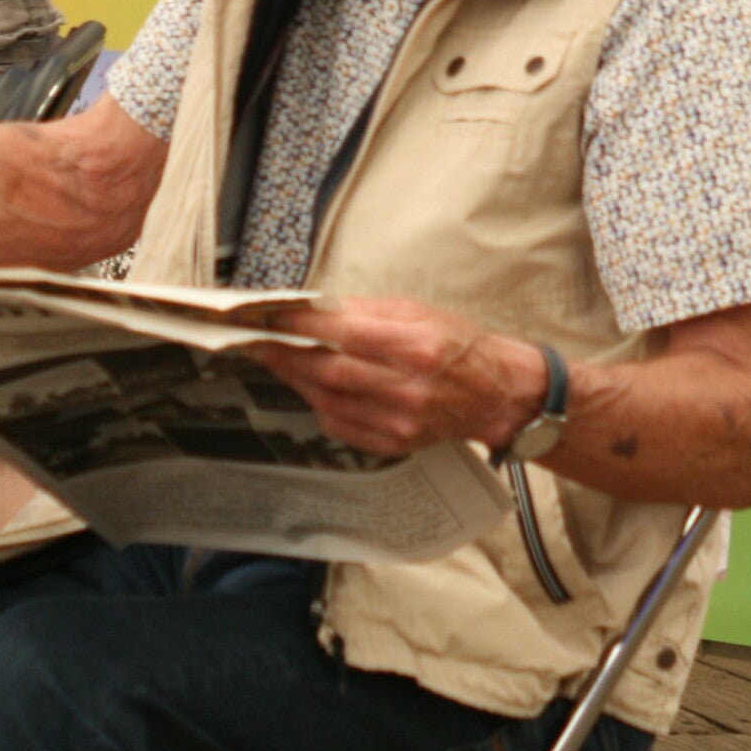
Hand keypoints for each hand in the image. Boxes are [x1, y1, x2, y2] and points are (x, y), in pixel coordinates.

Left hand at [254, 297, 549, 457]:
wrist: (496, 394)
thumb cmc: (459, 347)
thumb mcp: (418, 312)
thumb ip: (365, 311)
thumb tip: (315, 308)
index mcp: (416, 347)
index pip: (343, 335)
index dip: (299, 326)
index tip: (268, 317)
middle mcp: (408, 388)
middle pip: (329, 372)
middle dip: (284, 354)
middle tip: (254, 340)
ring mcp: (400, 421)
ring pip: (328, 400)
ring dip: (295, 379)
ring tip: (276, 359)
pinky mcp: (394, 443)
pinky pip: (340, 425)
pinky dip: (319, 403)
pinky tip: (310, 386)